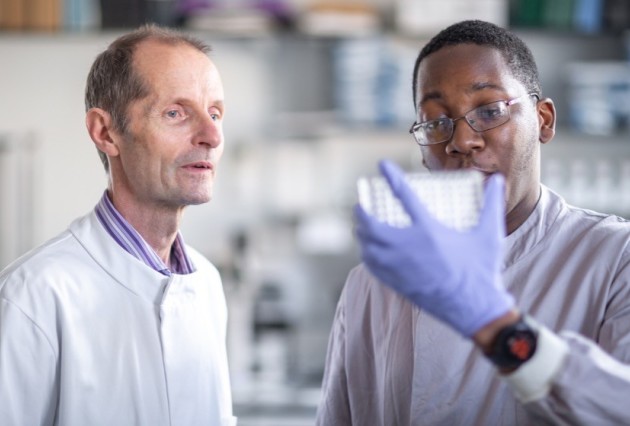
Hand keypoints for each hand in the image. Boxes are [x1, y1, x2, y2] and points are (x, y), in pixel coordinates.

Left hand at [355, 160, 514, 336]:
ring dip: (363, 235)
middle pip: (373, 225)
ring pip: (369, 247)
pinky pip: (373, 267)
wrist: (475, 310)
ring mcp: (400, 267)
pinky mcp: (398, 283)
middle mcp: (409, 247)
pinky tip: (369, 252)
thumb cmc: (482, 271)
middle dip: (363, 213)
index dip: (392, 177)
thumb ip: (491, 205)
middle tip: (361, 206)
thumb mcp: (490, 235)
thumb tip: (497, 180)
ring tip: (362, 228)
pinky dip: (367, 256)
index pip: (405, 195)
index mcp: (430, 230)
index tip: (382, 164)